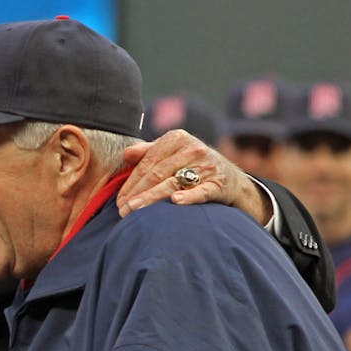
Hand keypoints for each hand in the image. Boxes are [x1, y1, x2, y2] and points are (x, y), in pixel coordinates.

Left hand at [117, 130, 269, 223]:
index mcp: (177, 138)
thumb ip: (149, 152)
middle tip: (122, 210)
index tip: (118, 200)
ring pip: (172, 183)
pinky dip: (189, 196)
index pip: (147, 162)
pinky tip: (175, 202)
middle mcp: (192, 148)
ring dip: (151, 198)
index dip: (131, 182)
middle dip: (137, 193)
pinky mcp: (219, 182)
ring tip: (134, 211)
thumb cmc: (193, 166)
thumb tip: (126, 154)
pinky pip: (201, 190)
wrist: (231, 178)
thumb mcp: (173, 153)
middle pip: (157, 173)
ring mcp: (206, 165)